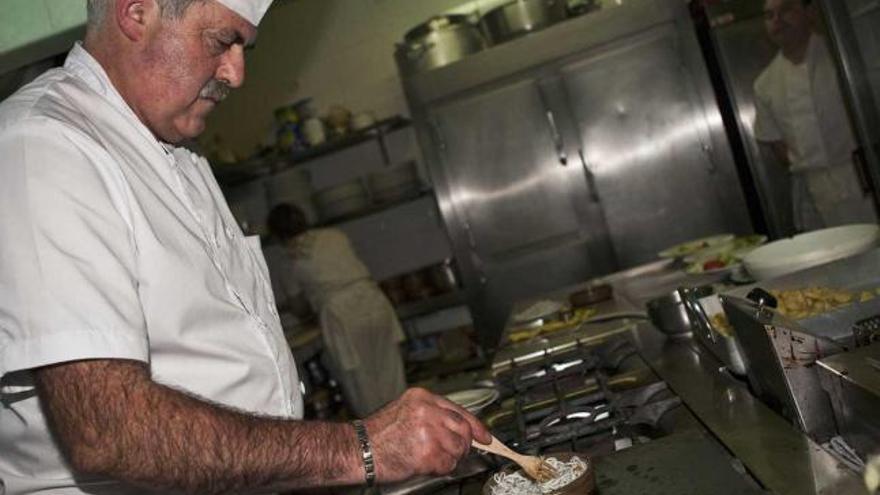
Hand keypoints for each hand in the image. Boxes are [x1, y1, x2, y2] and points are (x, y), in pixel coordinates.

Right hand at [364, 388, 491, 482]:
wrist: (357, 449)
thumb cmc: (375, 434)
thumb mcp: (403, 410)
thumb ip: (430, 415)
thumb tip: (454, 428)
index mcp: (422, 397)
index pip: (459, 409)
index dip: (476, 425)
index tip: (485, 436)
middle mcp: (427, 411)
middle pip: (463, 428)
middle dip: (464, 444)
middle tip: (455, 452)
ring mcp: (429, 431)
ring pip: (458, 448)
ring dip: (450, 458)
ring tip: (433, 458)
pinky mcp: (427, 452)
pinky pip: (447, 464)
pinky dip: (441, 468)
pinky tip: (426, 465)